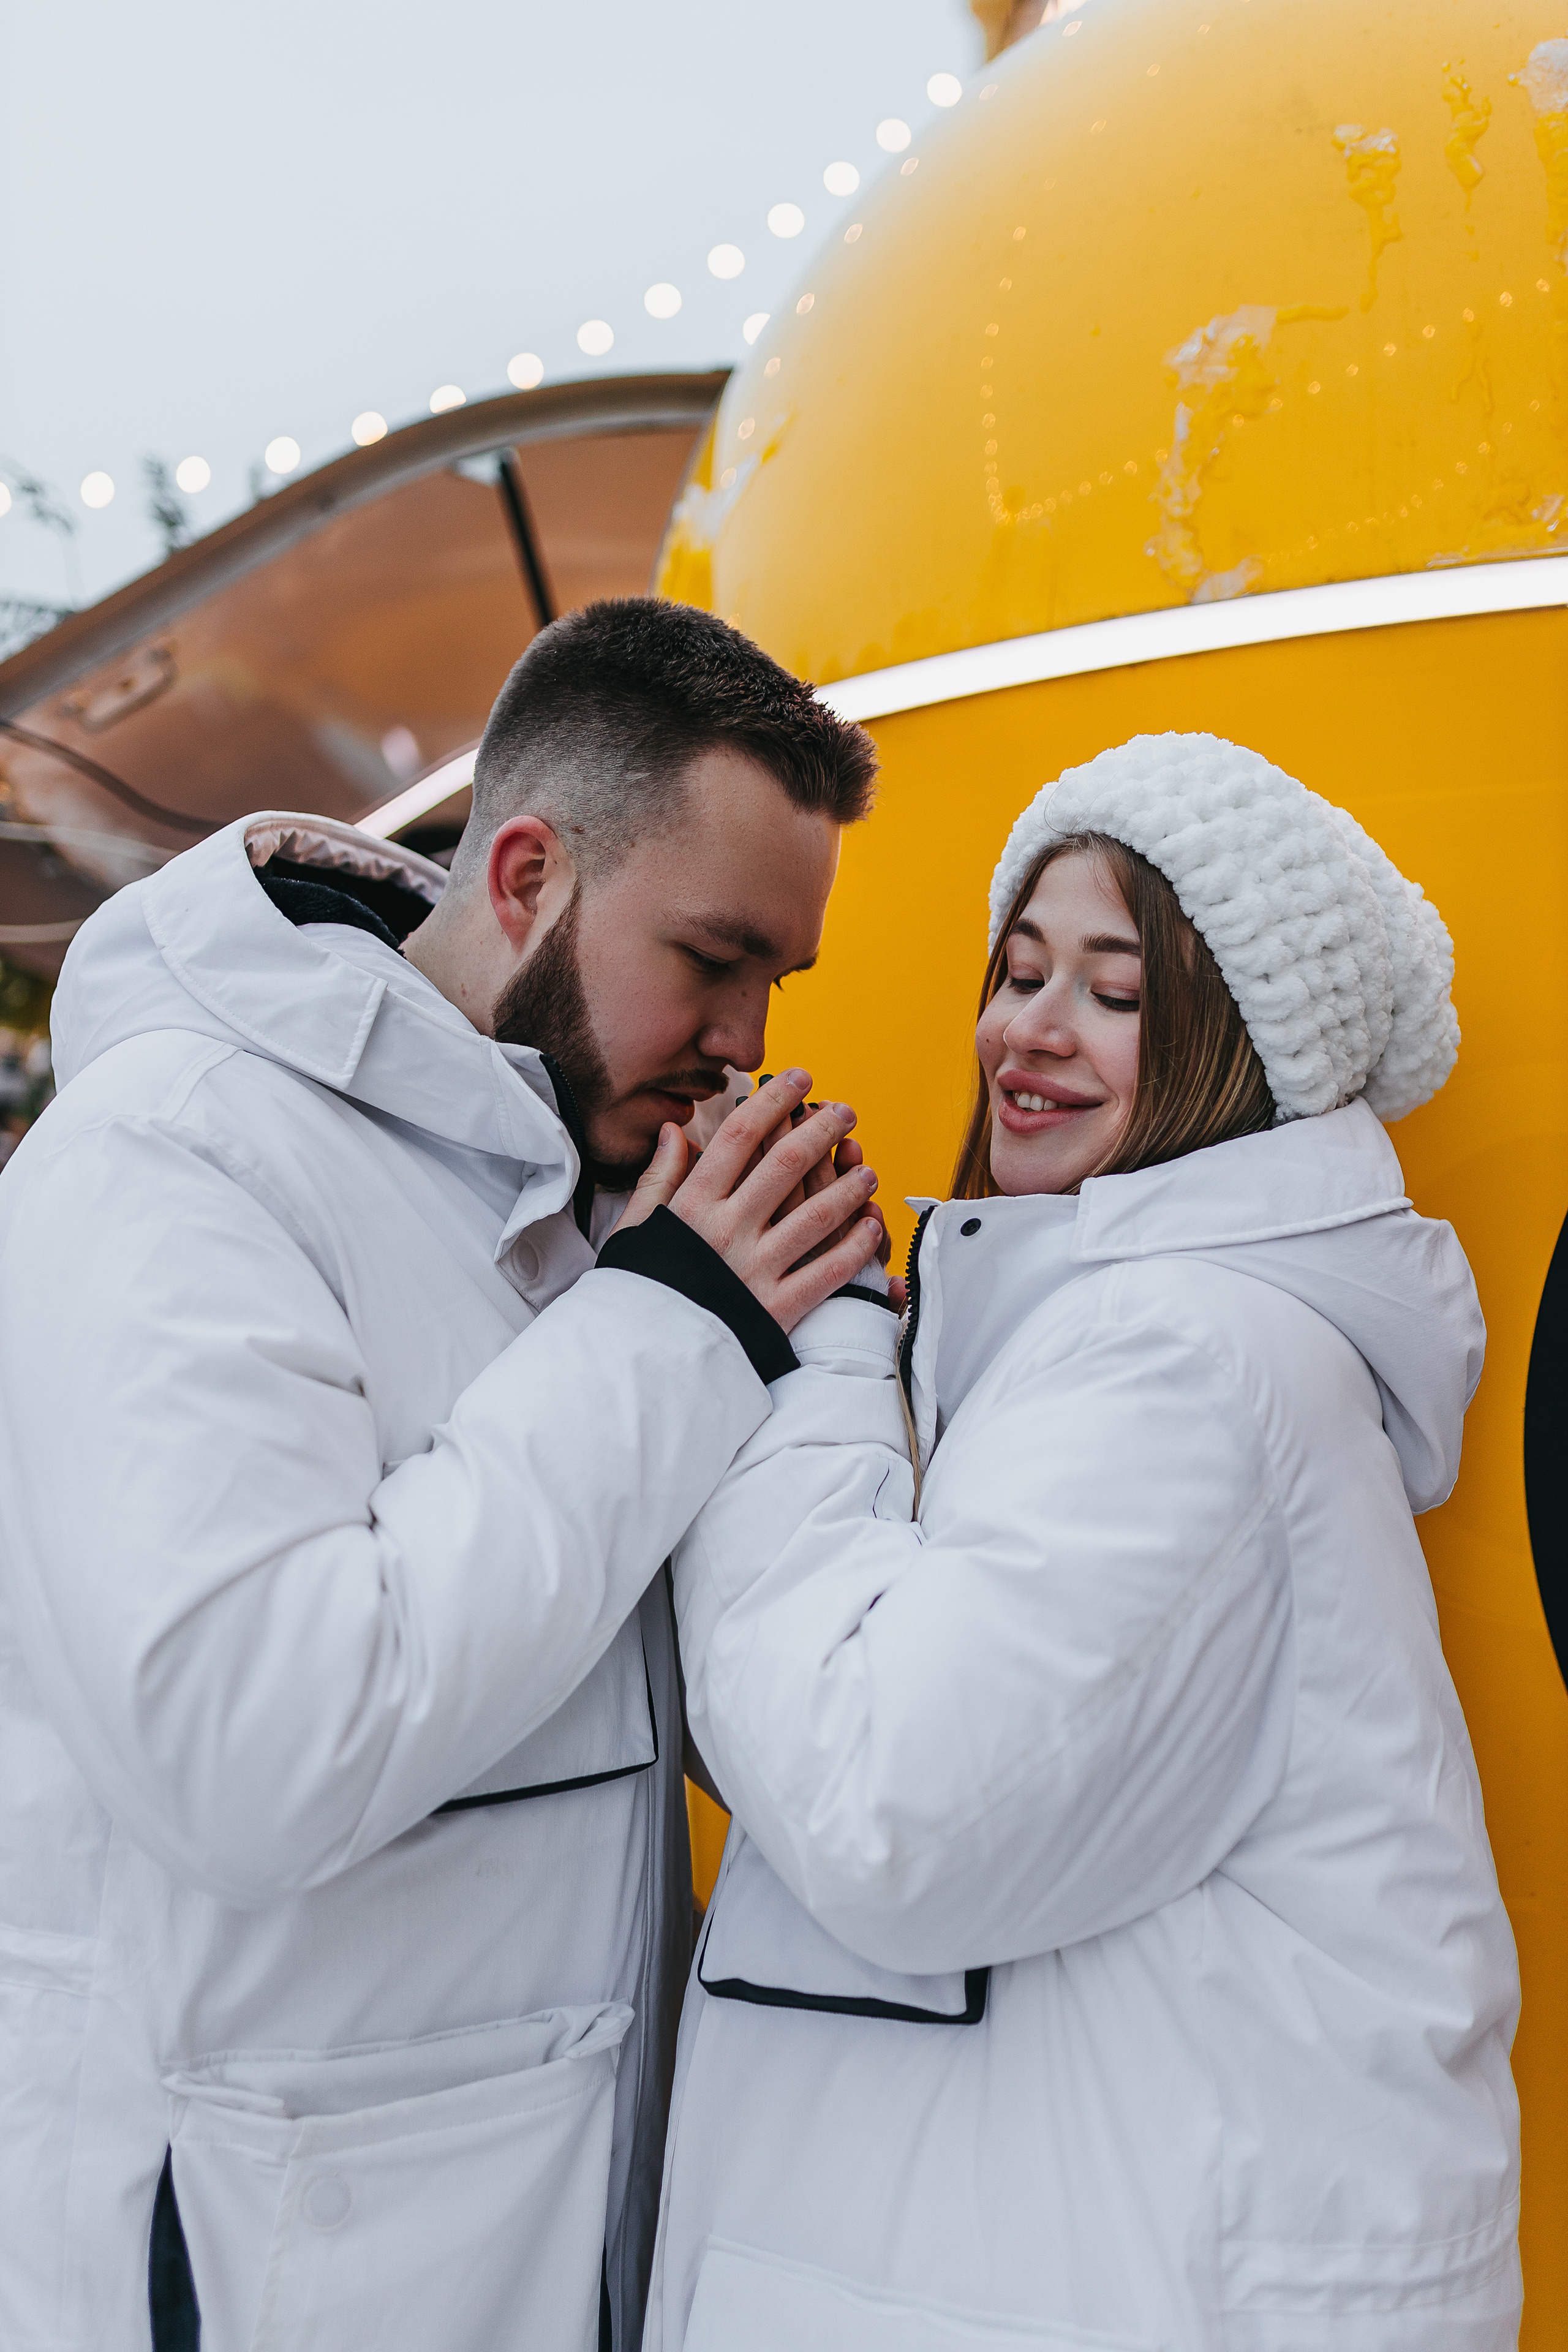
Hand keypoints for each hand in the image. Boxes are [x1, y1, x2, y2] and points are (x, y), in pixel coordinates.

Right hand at [616, 1070, 883, 1331]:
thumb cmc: (640, 1291)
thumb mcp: (635, 1229)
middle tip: (846, 1113)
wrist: (641, 1362)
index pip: (741, 1136)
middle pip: (786, 1165)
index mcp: (692, 1206)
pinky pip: (827, 1272)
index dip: (776, 1101)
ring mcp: (755, 1269)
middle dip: (822, 1131)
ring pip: (816, 1214)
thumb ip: (658, 1178)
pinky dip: (854, 1246)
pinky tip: (870, 1226)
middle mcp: (727, 1231)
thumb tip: (674, 1129)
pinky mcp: (776, 1309)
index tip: (800, 1081)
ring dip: (848, 1187)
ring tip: (866, 1170)